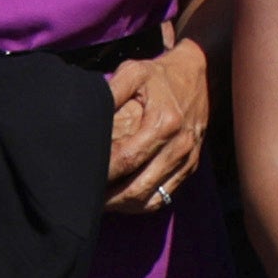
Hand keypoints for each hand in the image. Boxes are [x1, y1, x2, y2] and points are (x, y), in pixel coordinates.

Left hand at [102, 38, 215, 216]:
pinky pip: (165, 196)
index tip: (82, 175)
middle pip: (138, 187)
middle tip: (85, 198)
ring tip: (101, 204)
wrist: (196, 73)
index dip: (102, 171)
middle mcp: (179, 145)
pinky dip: (142, 204)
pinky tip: (122, 201)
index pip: (127, 159)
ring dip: (124, 206)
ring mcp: (187, 159)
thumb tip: (87, 115)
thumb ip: (112, 91)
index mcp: (164, 123)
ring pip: (152, 199)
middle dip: (109, 198)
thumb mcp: (134, 72)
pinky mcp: (190, 166)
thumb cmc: (159, 75)